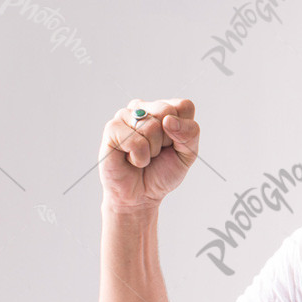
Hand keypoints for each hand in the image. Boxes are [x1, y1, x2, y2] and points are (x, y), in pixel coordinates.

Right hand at [98, 98, 199, 212]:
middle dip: (167, 140)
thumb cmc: (162, 171)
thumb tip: (168, 120)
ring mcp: (125, 116)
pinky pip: (136, 141)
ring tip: (143, 156)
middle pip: (167, 112)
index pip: (184, 106)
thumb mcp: (188, 153)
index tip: (174, 144)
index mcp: (164, 109)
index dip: (184, 131)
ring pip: (152, 126)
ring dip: (152, 150)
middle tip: (156, 151)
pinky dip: (139, 158)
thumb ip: (190, 133)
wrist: (140, 195)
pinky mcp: (111, 129)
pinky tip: (131, 159)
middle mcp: (144, 108)